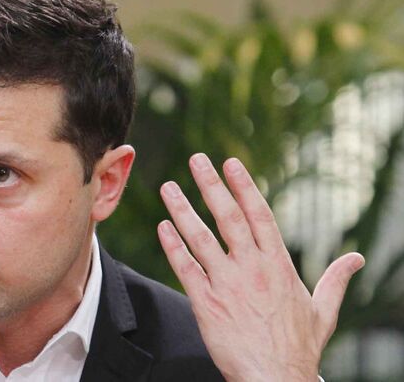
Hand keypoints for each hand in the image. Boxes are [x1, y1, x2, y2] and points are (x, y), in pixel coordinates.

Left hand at [157, 153, 364, 381]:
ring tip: (168, 187)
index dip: (244, 187)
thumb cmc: (298, 347)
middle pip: (228, 218)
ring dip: (182, 210)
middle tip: (197, 159)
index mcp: (278, 265)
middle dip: (211, 186)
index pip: (259, 215)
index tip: (230, 164)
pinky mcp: (206, 304)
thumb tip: (356, 259)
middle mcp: (251, 269)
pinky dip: (173, 247)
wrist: (274, 379)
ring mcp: (227, 285)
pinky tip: (163, 227)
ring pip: (200, 239)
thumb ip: (335, 280)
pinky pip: (185, 269)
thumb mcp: (323, 310)